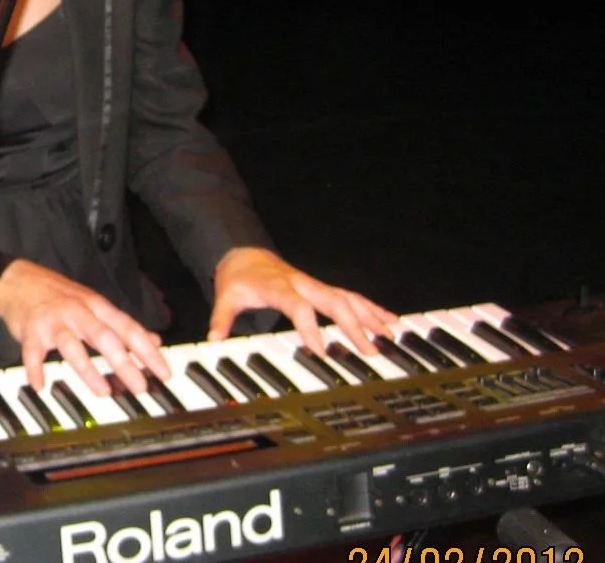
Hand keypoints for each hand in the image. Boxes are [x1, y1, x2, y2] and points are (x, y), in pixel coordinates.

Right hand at [0, 259, 169, 396]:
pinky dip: (35, 369)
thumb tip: (153, 341)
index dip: (148, 352)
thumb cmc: (59, 295)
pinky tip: (40, 386)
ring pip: (73, 346)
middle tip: (140, 387)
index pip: (129, 329)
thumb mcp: (95, 304)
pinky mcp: (31, 330)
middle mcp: (79, 312)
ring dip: (88, 370)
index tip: (164, 373)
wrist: (17, 279)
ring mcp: (54, 321)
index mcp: (98, 307)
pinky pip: (33, 352)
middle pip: (105, 338)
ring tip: (102, 391)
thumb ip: (122, 325)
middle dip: (125, 363)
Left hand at [209, 247, 397, 356]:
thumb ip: (221, 319)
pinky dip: (372, 309)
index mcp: (279, 287)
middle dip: (353, 326)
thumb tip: (214, 341)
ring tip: (390, 335)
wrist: (245, 254)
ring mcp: (315, 285)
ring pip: (348, 298)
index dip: (310, 327)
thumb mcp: (225, 297)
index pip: (298, 307)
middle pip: (333, 302)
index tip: (322, 350)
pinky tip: (390, 321)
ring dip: (370, 316)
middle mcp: (302, 284)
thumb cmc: (239, 278)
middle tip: (370, 350)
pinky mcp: (323, 288)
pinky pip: (351, 297)